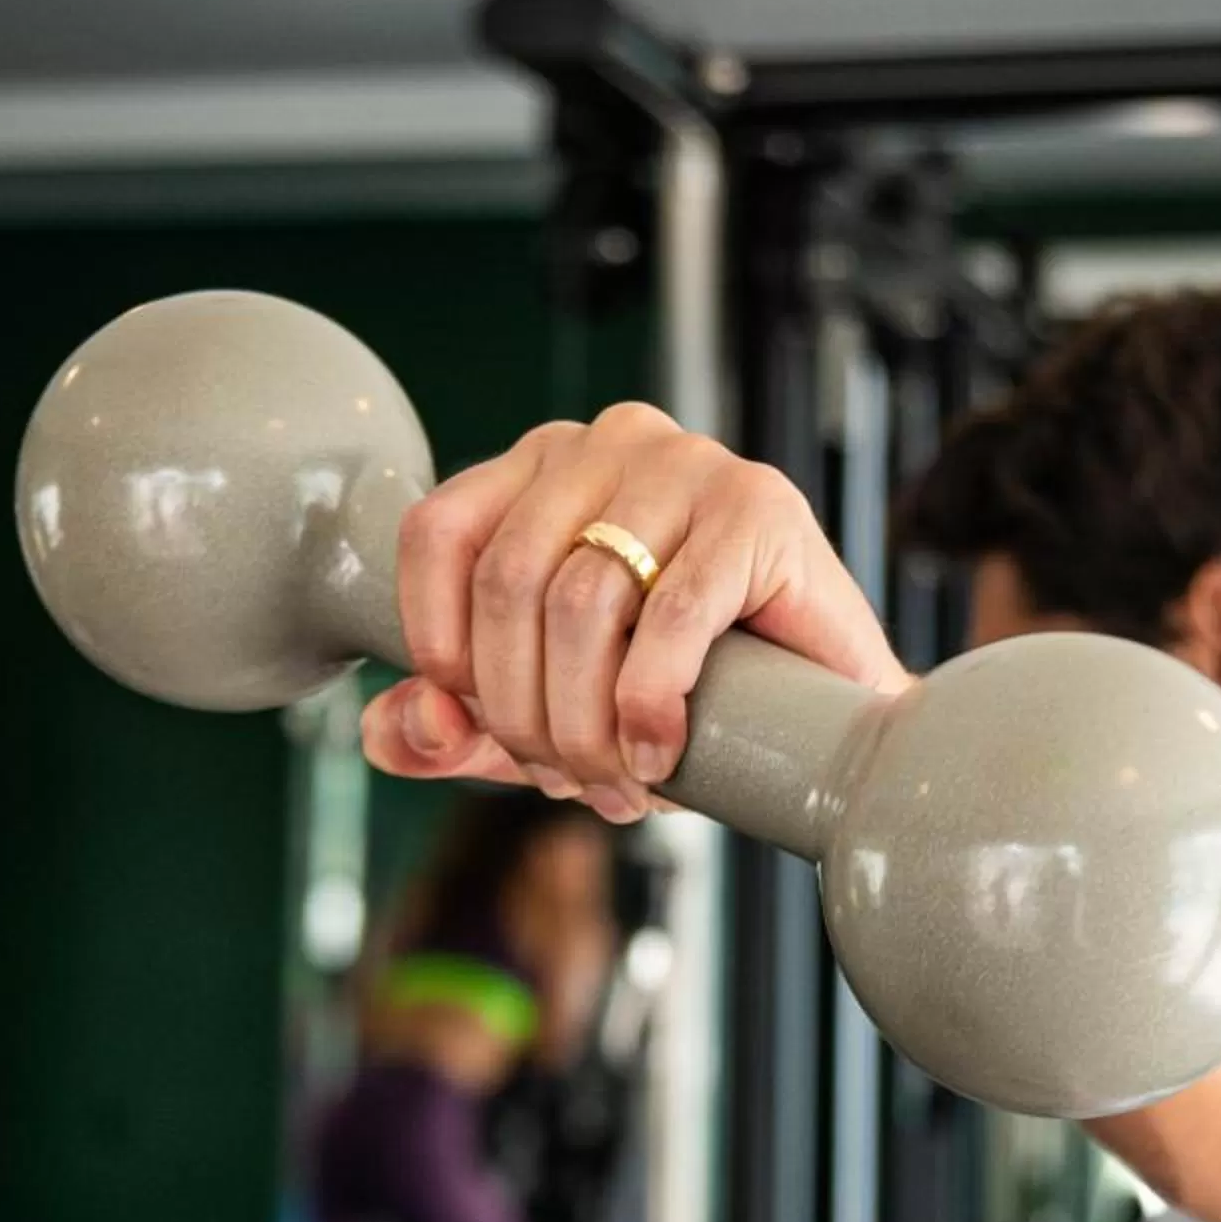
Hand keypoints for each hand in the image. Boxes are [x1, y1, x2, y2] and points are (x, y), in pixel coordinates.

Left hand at [362, 402, 906, 816]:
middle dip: (522, 709)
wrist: (828, 719)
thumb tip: (392, 726)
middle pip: (508, 582)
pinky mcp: (760, 506)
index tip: (485, 723)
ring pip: (581, 601)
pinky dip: (648, 703)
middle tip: (565, 777)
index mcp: (540, 468)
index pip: (438, 535)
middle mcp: (607, 444)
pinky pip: (668, 613)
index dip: (444, 650)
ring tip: (613, 777)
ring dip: (584, 719)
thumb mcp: (542, 719)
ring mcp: (688, 464)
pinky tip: (656, 753)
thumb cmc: (681, 699)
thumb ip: (452, 727)